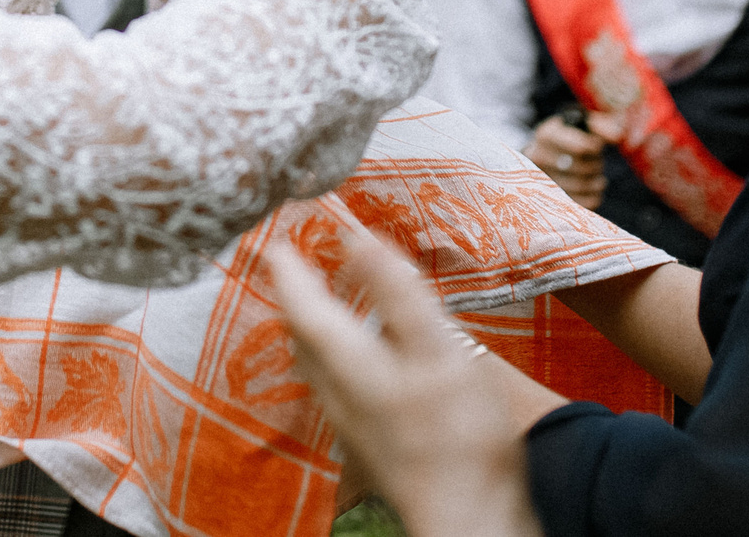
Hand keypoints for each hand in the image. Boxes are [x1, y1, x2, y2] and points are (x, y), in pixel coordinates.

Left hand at [269, 228, 557, 536]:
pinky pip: (334, 384)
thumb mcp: (436, 347)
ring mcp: (350, 422)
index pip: (303, 306)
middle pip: (301, 336)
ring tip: (321, 300)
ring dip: (313, 326)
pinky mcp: (368, 441)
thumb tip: (355, 238)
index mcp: (348, 362)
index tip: (279, 240)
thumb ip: (396, 292)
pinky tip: (357, 356)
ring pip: (315, 364)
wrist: (469, 516)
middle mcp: (337, 392)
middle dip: (296, 295)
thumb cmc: (458, 433)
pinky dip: (334, 353)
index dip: (289, 270)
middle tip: (295, 261)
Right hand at [525, 112, 620, 207]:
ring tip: (596, 174)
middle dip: (596, 164)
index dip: (596, 148)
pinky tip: (593, 188)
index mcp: (546, 135)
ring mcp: (541, 181)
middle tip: (597, 160)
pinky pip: (581, 203)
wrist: (546, 154)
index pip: (581, 147)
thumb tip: (616, 136)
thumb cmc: (571, 136)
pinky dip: (594, 196)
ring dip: (596, 181)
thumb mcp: (583, 124)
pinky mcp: (551, 200)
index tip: (597, 146)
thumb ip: (602, 125)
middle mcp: (538, 158)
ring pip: (581, 186)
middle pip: (581, 167)